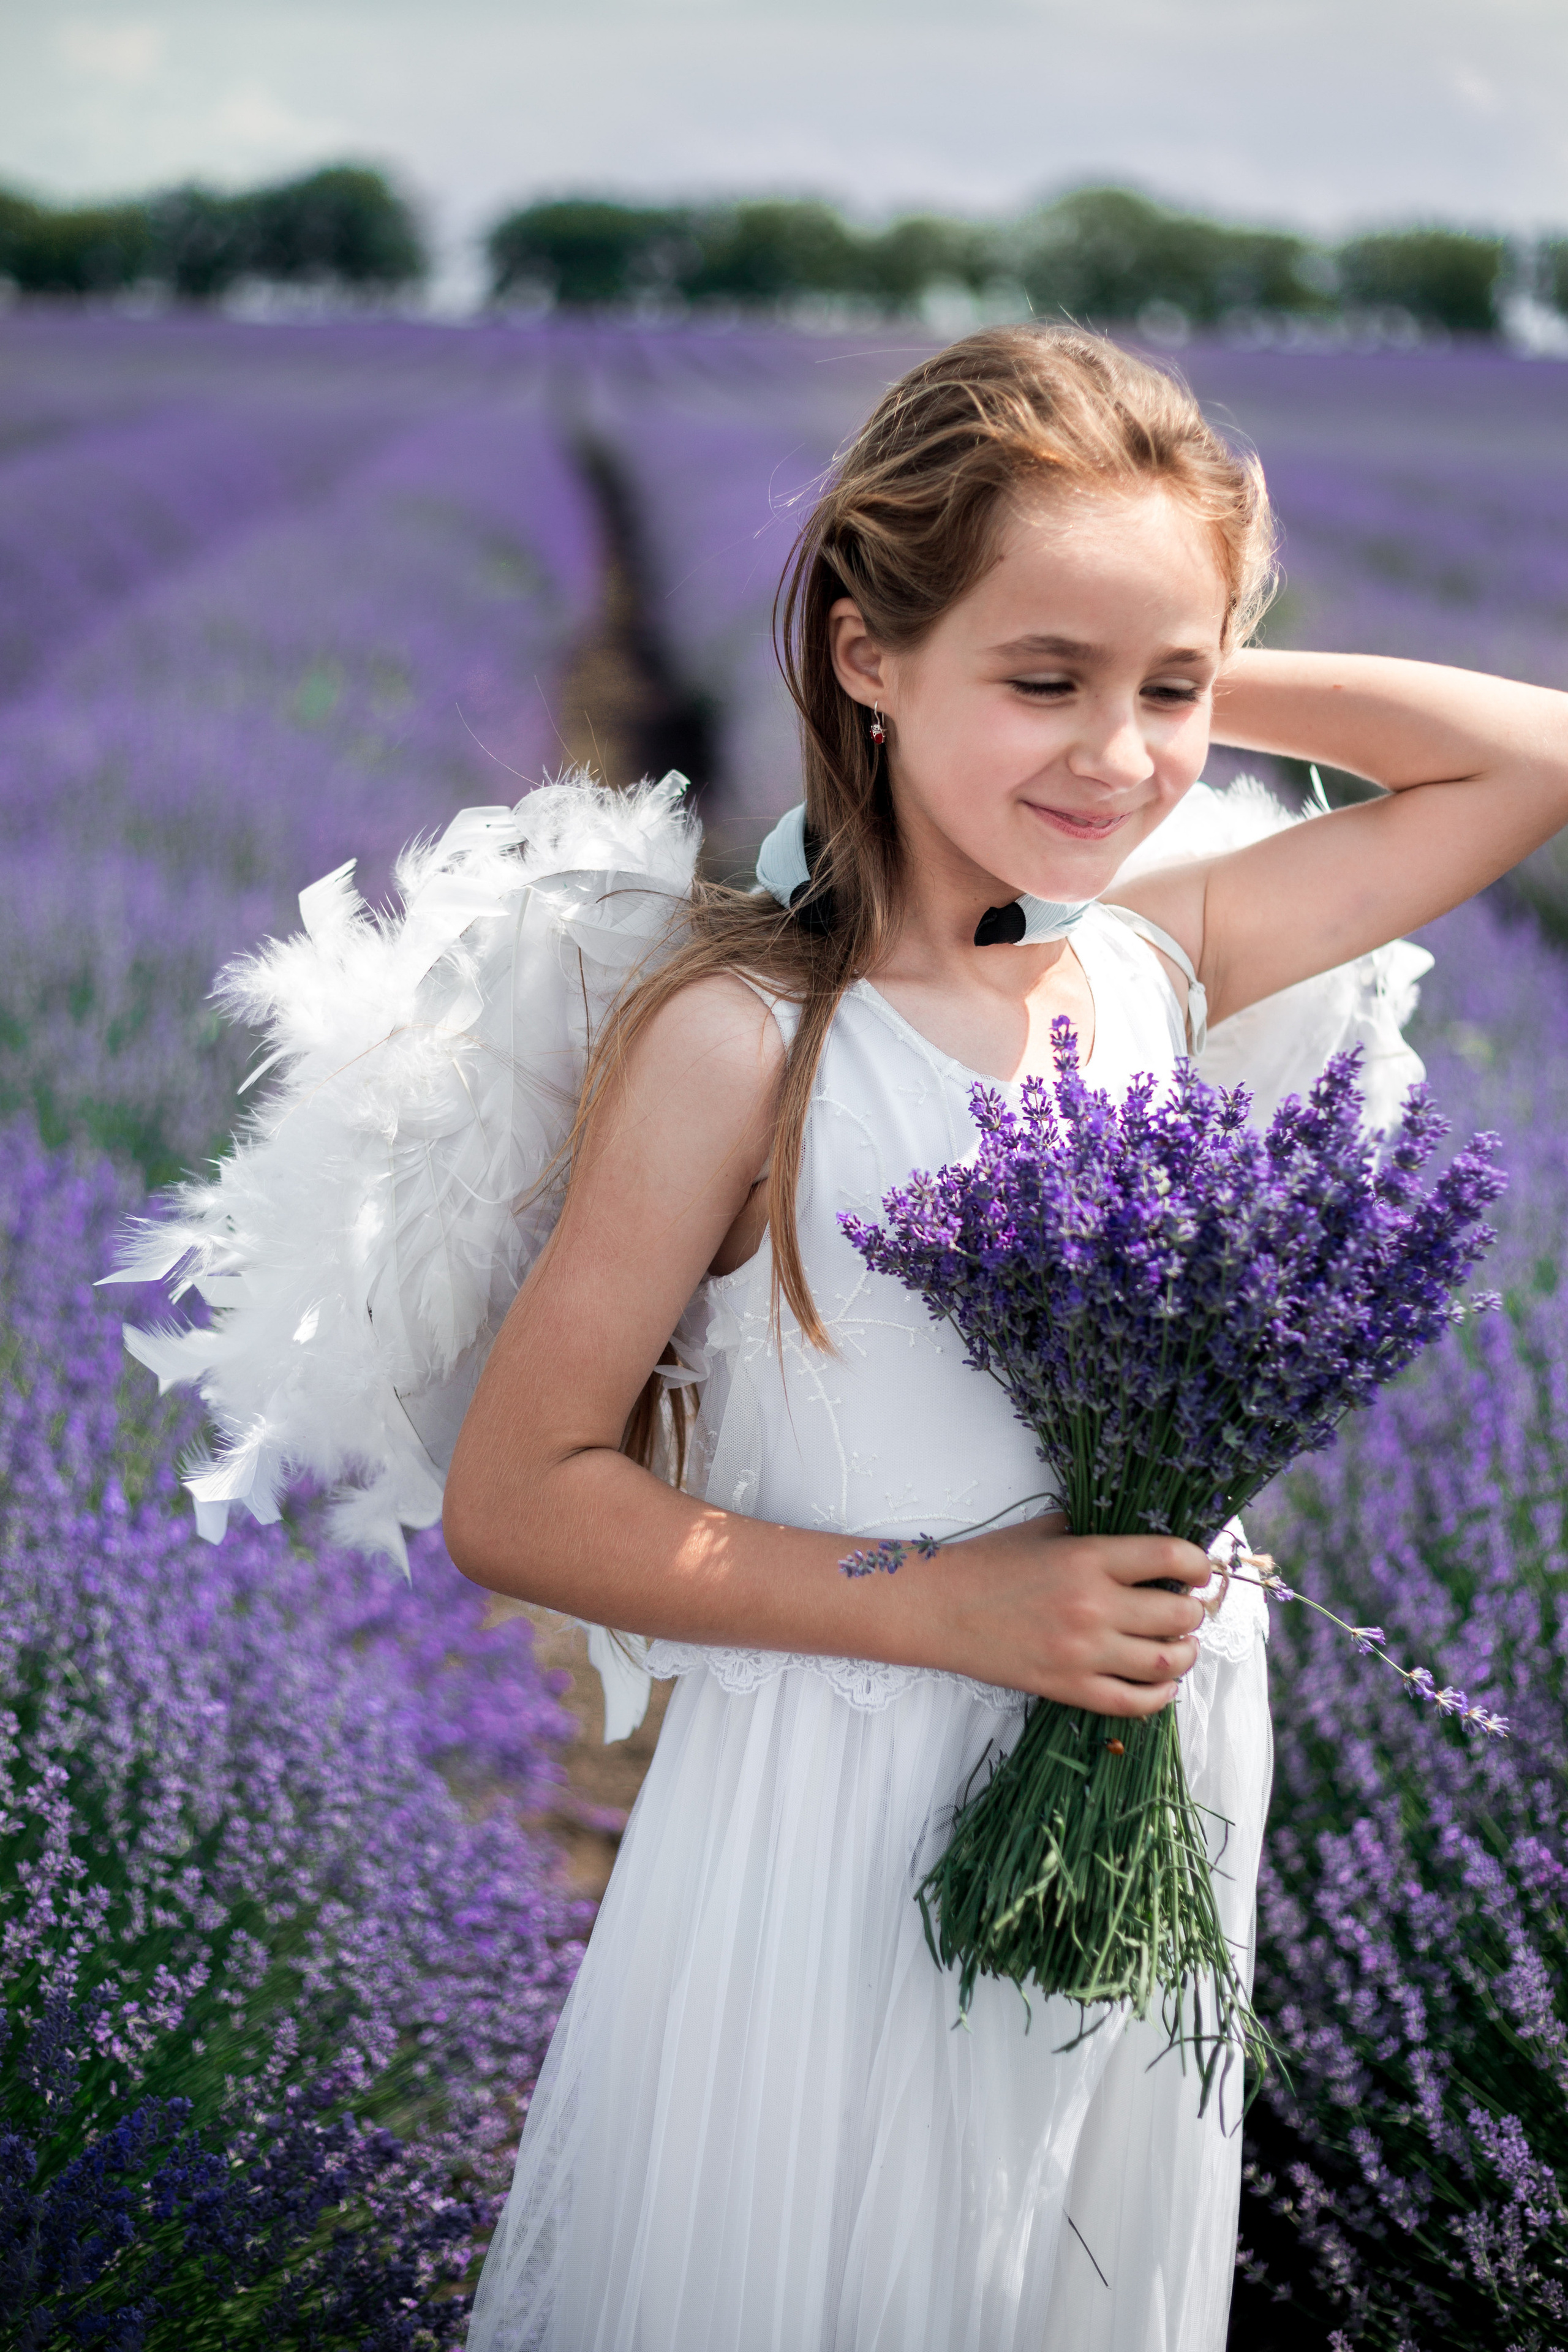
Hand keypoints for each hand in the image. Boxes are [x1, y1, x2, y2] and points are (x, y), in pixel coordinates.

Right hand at [934, 1515, 1209, 1715]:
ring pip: (1165, 1661)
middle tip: (1187, 1609)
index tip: (1198, 1570)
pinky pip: (1133, 1703)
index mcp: (1088, 1557)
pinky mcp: (1067, 1688)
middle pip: (1178, 1614)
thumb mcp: (1046, 1530)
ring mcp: (1081, 1652)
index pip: (1171, 1556)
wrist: (939, 1608)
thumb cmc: (988, 1563)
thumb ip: (1095, 1532)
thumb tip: (1143, 1543)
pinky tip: (1160, 1683)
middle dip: (1193, 1612)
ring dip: (1185, 1653)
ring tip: (1179, 1645)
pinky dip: (1160, 1696)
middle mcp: (1092, 1605)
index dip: (1199, 1563)